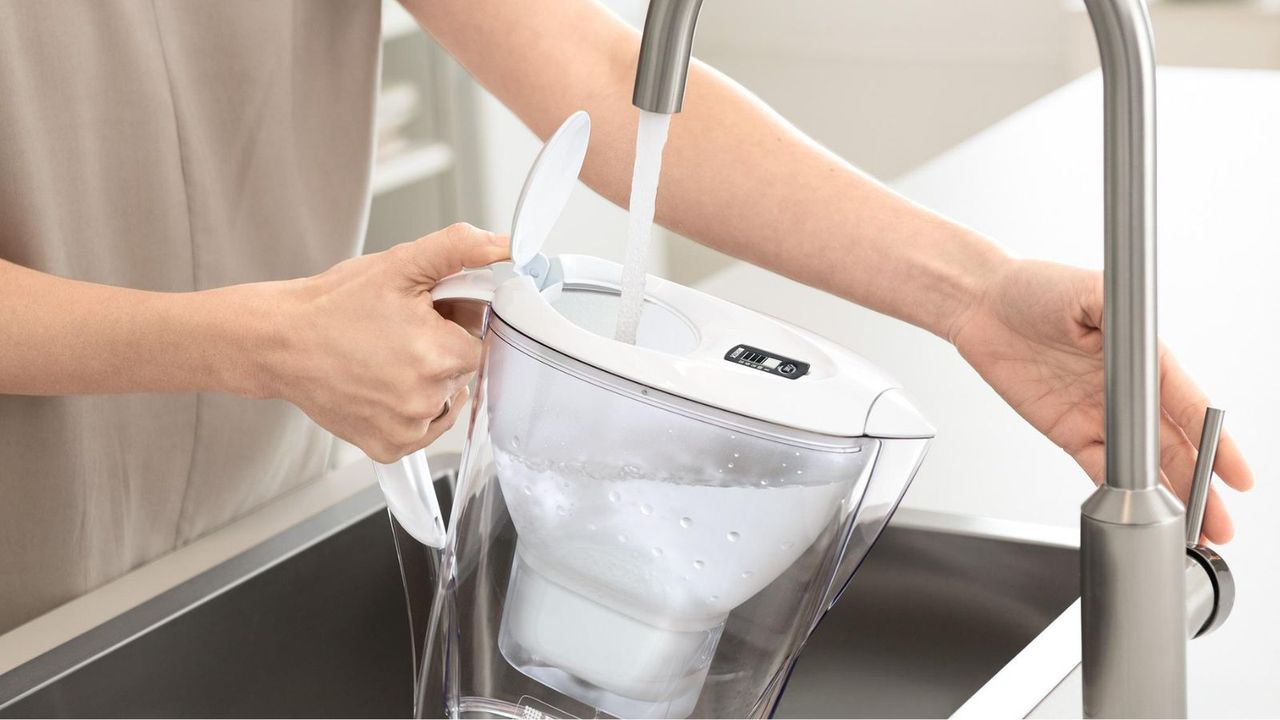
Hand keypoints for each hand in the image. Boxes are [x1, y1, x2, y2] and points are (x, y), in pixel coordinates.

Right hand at [262, 223, 508, 462]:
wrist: (279, 342)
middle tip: (399, 335)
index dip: (454, 326)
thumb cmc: (334, 304)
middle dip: (441, 352)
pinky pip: (421, 430)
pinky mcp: (389, 448)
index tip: (424, 318)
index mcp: (439, 354)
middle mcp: (427, 399)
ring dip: (427, 383)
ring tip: (385, 359)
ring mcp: (408, 429)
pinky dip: (408, 411)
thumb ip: (458, 249)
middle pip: (462, 372)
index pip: (480, 342)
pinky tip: (380, 386)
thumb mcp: (400, 264)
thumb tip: (503, 244)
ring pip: (445, 401)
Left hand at [949, 259, 1253, 543]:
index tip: (1239, 474)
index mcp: (1143, 359)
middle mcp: (1127, 390)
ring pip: (1144, 466)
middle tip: (1222, 523)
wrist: (983, 304)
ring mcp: (1099, 413)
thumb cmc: (1035, 288)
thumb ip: (1119, 313)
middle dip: (1202, 486)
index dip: (1217, 443)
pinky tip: (1140, 517)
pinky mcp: (1068, 430)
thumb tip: (1137, 326)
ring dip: (1170, 499)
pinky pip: (1099, 468)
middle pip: (1175, 447)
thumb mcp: (1087, 290)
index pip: (1188, 407)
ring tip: (1195, 531)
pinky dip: (1121, 493)